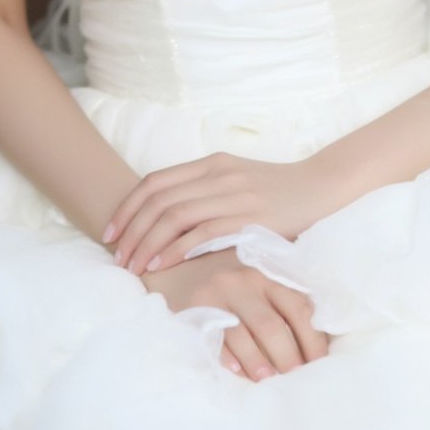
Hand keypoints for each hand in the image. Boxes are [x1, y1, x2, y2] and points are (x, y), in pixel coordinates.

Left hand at [102, 152, 326, 275]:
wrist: (319, 188)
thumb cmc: (274, 190)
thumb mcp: (234, 181)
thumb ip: (203, 192)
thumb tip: (160, 219)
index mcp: (211, 163)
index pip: (155, 182)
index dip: (128, 207)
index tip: (110, 231)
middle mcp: (218, 174)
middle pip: (159, 199)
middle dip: (131, 229)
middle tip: (116, 256)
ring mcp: (234, 194)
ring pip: (176, 216)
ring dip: (148, 243)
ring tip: (133, 266)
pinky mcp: (249, 217)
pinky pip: (203, 233)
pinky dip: (176, 249)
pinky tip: (161, 265)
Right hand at [141, 247, 328, 381]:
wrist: (177, 267)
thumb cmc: (229, 282)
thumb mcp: (258, 280)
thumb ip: (283, 298)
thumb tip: (317, 341)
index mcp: (267, 272)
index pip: (299, 307)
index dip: (312, 339)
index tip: (319, 364)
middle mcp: (244, 279)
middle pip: (272, 326)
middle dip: (287, 358)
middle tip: (296, 379)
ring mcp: (218, 292)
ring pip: (244, 334)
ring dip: (258, 364)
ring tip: (269, 382)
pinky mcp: (195, 306)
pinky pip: (214, 338)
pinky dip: (228, 359)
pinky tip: (237, 372)